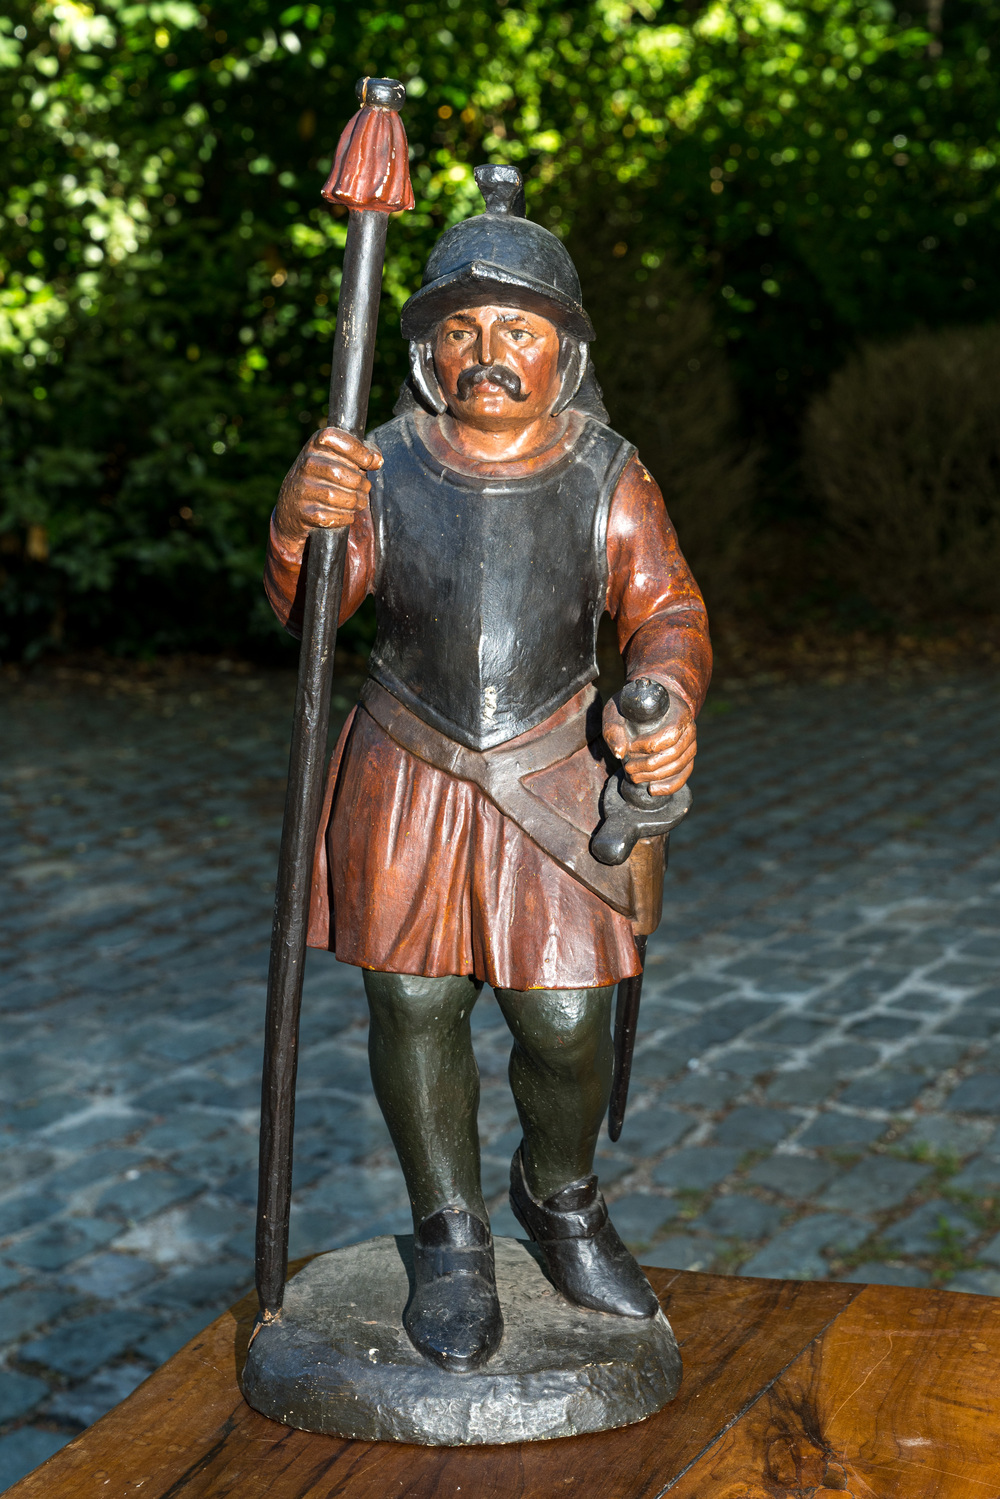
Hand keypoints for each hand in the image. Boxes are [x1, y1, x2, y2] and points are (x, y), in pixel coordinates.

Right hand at [274, 427, 381, 545]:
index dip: (356, 449)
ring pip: (336, 496)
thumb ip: (361, 453)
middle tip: (365, 489)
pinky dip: (344, 517)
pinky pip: (330, 516)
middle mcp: (305, 464)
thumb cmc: (324, 477)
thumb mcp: (337, 458)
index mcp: (315, 445)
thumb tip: (377, 460)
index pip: (333, 438)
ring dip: (355, 502)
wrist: (292, 505)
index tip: (369, 462)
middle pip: (339, 472)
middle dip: (360, 484)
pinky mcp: (303, 511)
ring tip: (359, 502)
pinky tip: (346, 514)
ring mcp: (302, 488)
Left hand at [603, 689, 696, 796]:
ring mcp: (691, 745)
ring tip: (634, 777)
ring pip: (679, 767)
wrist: (651, 705)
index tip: (631, 747)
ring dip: (655, 777)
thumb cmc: (633, 707)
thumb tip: (619, 753)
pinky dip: (668, 786)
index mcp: (679, 713)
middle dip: (648, 766)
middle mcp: (690, 729)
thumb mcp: (618, 710)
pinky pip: (683, 776)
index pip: (670, 735)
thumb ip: (613, 729)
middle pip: (674, 755)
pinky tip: (652, 790)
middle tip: (628, 768)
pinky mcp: (687, 758)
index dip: (649, 746)